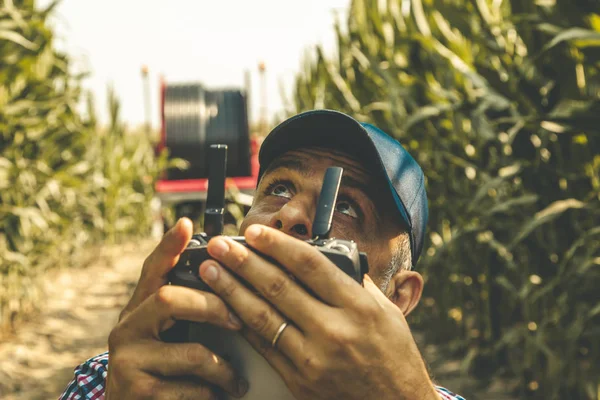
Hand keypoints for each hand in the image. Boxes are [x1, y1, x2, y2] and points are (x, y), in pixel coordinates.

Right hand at [105, 218, 248, 398]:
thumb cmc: (159, 369)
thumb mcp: (165, 336)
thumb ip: (185, 309)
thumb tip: (226, 276)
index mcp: (137, 311)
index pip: (152, 270)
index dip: (168, 246)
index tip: (186, 224)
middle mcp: (126, 330)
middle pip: (171, 299)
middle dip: (213, 307)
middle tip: (238, 321)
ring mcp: (128, 361)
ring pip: (194, 353)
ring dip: (224, 368)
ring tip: (236, 379)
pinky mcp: (137, 392)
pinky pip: (192, 389)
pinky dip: (212, 394)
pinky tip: (216, 396)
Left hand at [198, 225, 438, 399]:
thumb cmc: (394, 355)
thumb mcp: (386, 312)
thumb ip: (355, 283)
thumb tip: (324, 257)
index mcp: (358, 307)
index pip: (310, 265)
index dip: (278, 244)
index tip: (255, 231)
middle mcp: (335, 331)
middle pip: (279, 287)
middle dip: (244, 262)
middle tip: (220, 245)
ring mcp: (314, 359)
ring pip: (263, 316)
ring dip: (232, 290)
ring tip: (211, 271)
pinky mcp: (299, 380)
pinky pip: (264, 346)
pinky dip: (243, 324)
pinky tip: (227, 306)